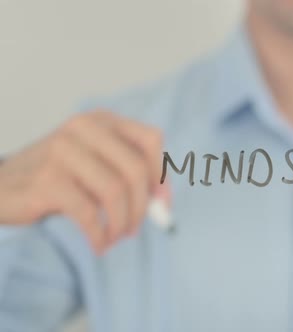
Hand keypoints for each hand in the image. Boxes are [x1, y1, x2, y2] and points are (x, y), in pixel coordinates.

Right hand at [0, 110, 168, 253]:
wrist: (1, 186)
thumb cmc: (57, 177)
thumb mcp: (96, 163)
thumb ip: (131, 176)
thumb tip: (164, 203)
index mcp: (101, 121)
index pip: (151, 140)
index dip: (161, 175)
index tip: (160, 205)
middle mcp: (83, 129)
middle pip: (135, 170)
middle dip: (142, 207)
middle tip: (134, 229)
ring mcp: (62, 152)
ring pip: (115, 192)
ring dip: (121, 223)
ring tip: (115, 237)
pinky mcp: (46, 180)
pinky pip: (89, 214)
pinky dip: (99, 235)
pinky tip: (98, 244)